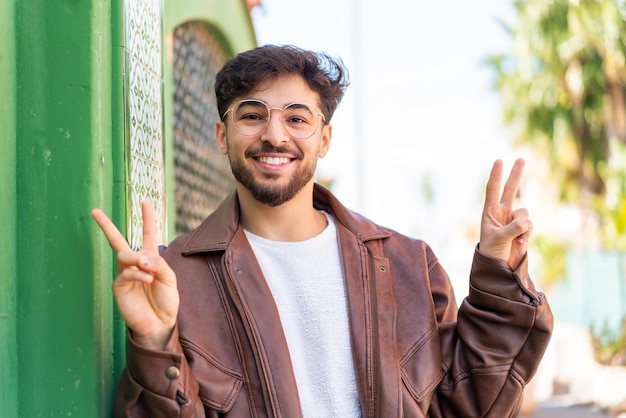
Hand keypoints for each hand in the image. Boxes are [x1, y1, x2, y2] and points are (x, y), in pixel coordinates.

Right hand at [92, 202, 178, 349]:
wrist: (160, 323)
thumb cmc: (166, 300)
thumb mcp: (169, 278)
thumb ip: (158, 264)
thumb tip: (141, 257)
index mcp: (151, 258)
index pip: (148, 234)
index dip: (147, 218)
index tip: (145, 202)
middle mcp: (135, 263)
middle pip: (117, 240)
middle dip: (105, 226)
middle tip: (94, 212)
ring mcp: (125, 274)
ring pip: (123, 255)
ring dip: (136, 258)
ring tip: (147, 266)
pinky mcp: (119, 287)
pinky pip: (126, 273)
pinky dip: (138, 274)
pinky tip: (148, 279)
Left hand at [479, 158, 532, 268]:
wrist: (500, 267)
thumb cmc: (492, 251)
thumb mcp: (499, 239)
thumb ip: (513, 228)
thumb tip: (527, 221)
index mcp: (490, 212)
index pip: (492, 189)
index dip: (495, 175)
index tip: (498, 161)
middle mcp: (502, 213)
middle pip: (511, 189)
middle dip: (516, 175)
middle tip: (521, 158)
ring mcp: (514, 220)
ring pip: (525, 212)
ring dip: (522, 225)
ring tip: (514, 237)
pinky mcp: (524, 229)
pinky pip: (530, 224)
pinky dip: (527, 233)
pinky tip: (520, 242)